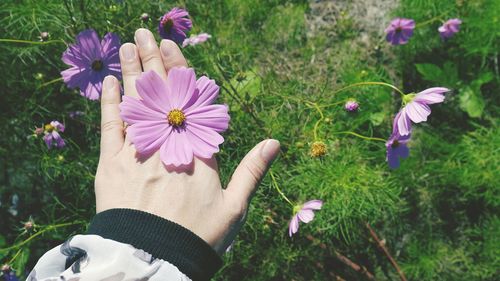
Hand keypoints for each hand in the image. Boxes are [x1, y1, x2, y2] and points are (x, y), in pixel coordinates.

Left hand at [95, 28, 279, 253]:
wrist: (155, 261)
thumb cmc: (199, 236)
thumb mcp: (235, 207)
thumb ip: (253, 171)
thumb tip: (275, 142)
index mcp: (198, 150)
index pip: (189, 101)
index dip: (180, 71)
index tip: (173, 46)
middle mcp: (168, 142)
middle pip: (161, 94)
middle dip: (153, 60)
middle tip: (145, 32)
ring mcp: (138, 151)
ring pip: (135, 102)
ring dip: (131, 71)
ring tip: (128, 44)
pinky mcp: (111, 164)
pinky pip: (110, 126)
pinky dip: (110, 102)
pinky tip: (110, 80)